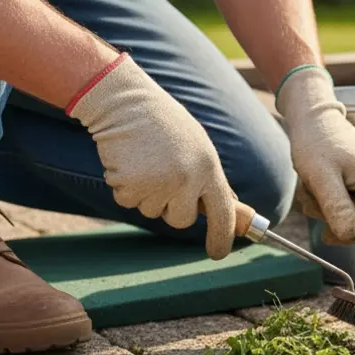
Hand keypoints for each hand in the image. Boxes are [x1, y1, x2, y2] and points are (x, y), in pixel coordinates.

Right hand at [68, 53, 237, 259]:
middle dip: (171, 207)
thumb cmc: (163, 123)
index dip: (222, 237)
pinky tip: (128, 161)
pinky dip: (124, 186)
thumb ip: (210, 179)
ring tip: (145, 159)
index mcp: (208, 167)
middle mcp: (187, 179)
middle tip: (162, 175)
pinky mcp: (130, 186)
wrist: (125, 102)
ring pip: (151, 211)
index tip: (218, 253)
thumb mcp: (198, 146)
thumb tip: (230, 208)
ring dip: (145, 192)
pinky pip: (127, 201)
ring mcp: (158, 184)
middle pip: (181, 220)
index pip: (223, 213)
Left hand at [276, 66, 354, 266]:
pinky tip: (315, 189)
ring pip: (353, 218)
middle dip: (341, 226)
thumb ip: (337, 208)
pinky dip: (327, 205)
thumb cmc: (315, 142)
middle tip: (317, 209)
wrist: (312, 117)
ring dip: (328, 214)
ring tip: (312, 191)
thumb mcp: (320, 177)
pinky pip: (345, 208)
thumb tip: (351, 237)